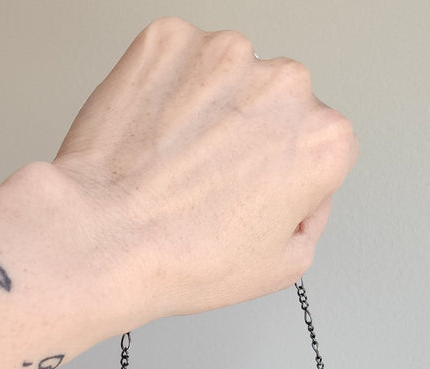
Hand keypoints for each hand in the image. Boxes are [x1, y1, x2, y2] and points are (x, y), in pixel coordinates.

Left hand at [52, 17, 357, 319]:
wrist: (106, 237)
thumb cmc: (183, 256)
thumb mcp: (284, 266)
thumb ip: (312, 218)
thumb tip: (302, 197)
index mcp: (322, 138)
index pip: (322, 143)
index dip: (290, 174)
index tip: (260, 190)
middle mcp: (284, 84)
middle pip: (277, 103)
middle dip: (253, 135)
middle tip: (213, 181)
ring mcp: (224, 54)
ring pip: (227, 78)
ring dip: (210, 110)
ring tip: (177, 162)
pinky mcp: (169, 41)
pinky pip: (178, 63)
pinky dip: (167, 91)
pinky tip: (155, 137)